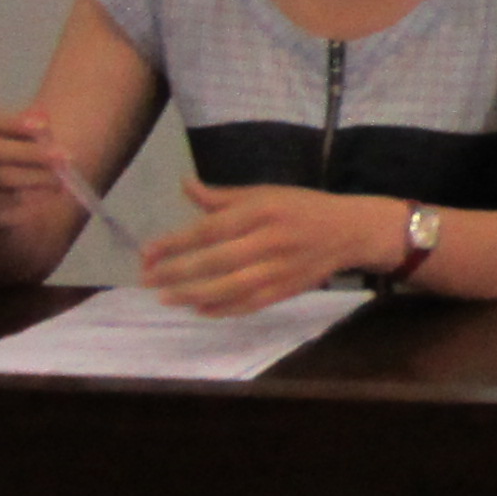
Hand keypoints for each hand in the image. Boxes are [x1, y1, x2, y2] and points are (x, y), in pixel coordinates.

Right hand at [0, 106, 66, 222]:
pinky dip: (30, 196)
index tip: (44, 125)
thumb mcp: (22, 135)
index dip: (11, 122)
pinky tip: (50, 193)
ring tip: (62, 177)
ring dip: (36, 176)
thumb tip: (43, 117)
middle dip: (30, 152)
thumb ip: (32, 126)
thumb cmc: (13, 151)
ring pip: (1, 177)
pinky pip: (5, 201)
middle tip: (64, 156)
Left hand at [143, 180, 394, 315]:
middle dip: (177, 271)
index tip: (147, 252)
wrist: (350, 231)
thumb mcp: (265, 193)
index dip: (175, 242)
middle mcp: (269, 240)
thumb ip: (223, 197)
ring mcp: (279, 269)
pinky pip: (250, 303)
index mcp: (262, 210)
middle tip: (146, 279)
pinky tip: (199, 309)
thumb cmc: (302, 207)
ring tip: (166, 298)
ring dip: (193, 294)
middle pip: (215, 261)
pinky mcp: (287, 290)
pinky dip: (223, 309)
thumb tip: (186, 186)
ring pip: (229, 287)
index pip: (210, 229)